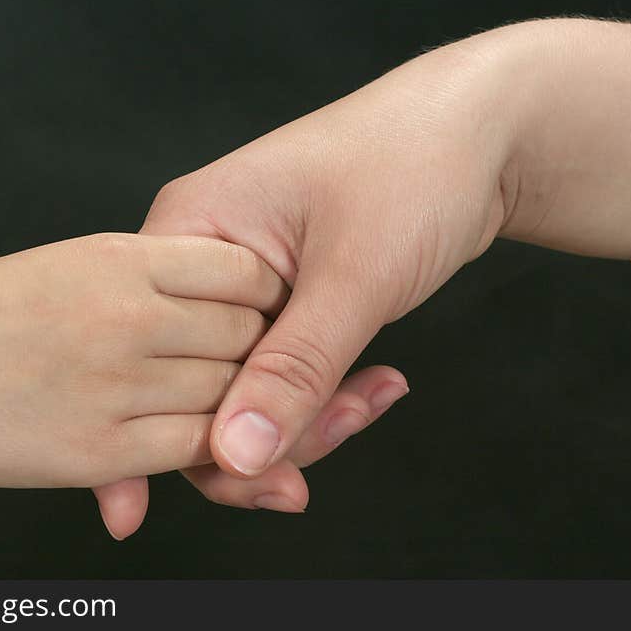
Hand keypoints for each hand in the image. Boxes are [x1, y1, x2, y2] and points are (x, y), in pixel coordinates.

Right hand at [0, 233, 287, 487]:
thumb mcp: (73, 262)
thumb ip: (153, 276)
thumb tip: (224, 287)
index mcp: (123, 257)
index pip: (245, 271)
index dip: (271, 297)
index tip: (271, 315)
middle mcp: (127, 313)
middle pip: (248, 335)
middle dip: (267, 354)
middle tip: (268, 367)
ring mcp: (115, 381)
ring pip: (228, 395)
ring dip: (246, 404)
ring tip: (245, 405)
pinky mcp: (99, 448)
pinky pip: (192, 447)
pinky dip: (212, 446)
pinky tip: (203, 439)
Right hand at [96, 18, 630, 536]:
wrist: (480, 136)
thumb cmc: (411, 166)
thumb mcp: (351, 275)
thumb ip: (292, 369)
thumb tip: (233, 454)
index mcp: (189, 231)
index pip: (150, 354)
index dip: (177, 432)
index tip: (201, 494)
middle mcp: (203, 262)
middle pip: (197, 383)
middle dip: (266, 428)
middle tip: (334, 438)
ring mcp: (243, 286)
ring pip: (246, 387)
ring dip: (308, 414)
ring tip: (374, 398)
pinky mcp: (282, 302)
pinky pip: (282, 372)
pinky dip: (324, 394)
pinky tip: (376, 386)